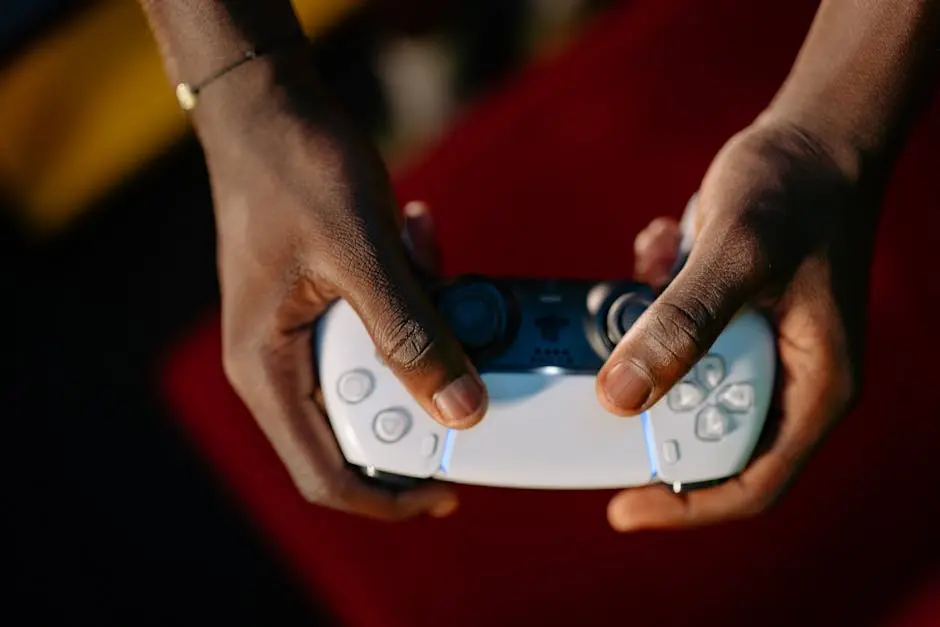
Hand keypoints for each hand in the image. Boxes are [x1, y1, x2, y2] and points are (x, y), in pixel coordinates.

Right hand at [199, 55, 486, 519]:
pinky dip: (412, 297)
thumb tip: (461, 409)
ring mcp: (300, 335)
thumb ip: (411, 335)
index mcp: (266, 369)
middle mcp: (277, 364)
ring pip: (378, 375)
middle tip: (460, 349)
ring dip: (419, 333)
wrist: (269, 109)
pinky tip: (415, 239)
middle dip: (418, 396)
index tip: (449, 491)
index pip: (324, 476)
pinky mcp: (325, 306)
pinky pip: (380, 327)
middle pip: (359, 429)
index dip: (389, 499)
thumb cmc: (294, 171)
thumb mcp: (361, 255)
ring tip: (424, 261)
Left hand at [597, 119, 876, 530]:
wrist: (810, 137)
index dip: (685, 507)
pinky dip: (649, 301)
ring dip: (644, 343)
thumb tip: (620, 398)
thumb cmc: (796, 193)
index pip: (751, 482)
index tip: (620, 508)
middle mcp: (784, 378)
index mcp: (812, 387)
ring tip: (642, 284)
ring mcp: (752, 348)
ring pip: (679, 383)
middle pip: (703, 437)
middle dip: (648, 411)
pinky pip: (671, 335)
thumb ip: (682, 324)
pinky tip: (661, 250)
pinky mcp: (724, 318)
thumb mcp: (738, 254)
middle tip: (600, 379)